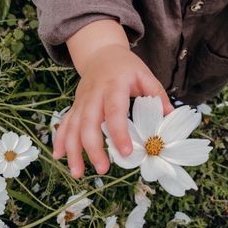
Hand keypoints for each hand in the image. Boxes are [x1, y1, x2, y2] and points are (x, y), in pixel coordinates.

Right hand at [53, 44, 173, 177]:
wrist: (101, 54)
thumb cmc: (125, 66)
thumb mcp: (144, 74)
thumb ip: (156, 94)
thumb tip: (169, 116)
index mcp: (113, 85)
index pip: (114, 111)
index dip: (119, 132)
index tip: (125, 152)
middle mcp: (93, 94)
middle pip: (88, 123)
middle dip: (93, 148)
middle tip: (102, 169)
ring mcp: (81, 101)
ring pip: (73, 127)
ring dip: (73, 150)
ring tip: (78, 173)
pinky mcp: (75, 105)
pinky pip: (65, 123)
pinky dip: (60, 140)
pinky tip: (59, 156)